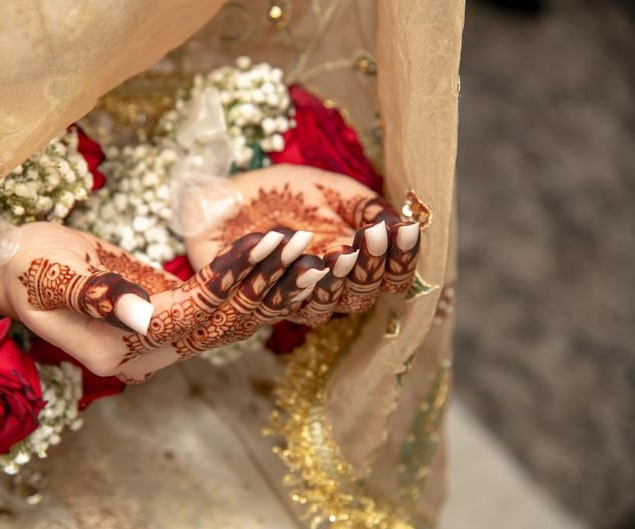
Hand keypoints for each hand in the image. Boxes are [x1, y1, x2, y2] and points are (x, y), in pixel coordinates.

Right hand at [0, 222, 321, 380]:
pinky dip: (248, 284)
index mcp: (120, 351)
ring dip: (266, 288)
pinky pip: (216, 305)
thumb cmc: (27, 268)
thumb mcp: (51, 277)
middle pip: (219, 326)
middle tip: (307, 248)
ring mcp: (160, 338)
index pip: (188, 319)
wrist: (16, 268)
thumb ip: (96, 299)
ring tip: (308, 252)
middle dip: (264, 287)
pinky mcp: (168, 313)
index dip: (230, 284)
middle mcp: (146, 354)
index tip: (268, 245)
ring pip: (226, 320)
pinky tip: (278, 260)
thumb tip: (142, 318)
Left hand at [184, 165, 420, 326]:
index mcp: (351, 268)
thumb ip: (367, 209)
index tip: (404, 229)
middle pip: (358, 298)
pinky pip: (268, 299)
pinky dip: (280, 274)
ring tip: (339, 252)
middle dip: (368, 267)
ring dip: (330, 281)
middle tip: (372, 236)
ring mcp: (288, 300)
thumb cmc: (287, 196)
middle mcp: (325, 293)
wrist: (228, 196)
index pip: (389, 280)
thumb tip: (406, 224)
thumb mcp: (333, 192)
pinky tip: (289, 248)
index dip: (400, 260)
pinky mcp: (248, 302)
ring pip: (317, 309)